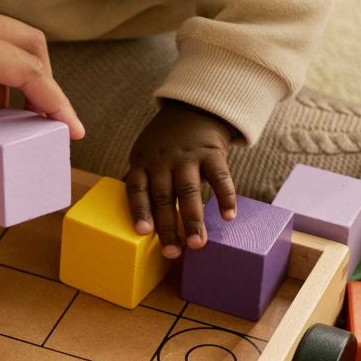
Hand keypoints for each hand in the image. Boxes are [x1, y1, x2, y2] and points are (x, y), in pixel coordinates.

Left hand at [125, 101, 236, 258]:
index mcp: (143, 163)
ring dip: (193, 219)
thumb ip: (141, 181)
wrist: (194, 108)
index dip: (139, 210)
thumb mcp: (144, 154)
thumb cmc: (164, 141)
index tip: (143, 232)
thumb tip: (132, 215)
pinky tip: (228, 216)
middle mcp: (163, 161)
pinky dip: (225, 197)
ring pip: (189, 191)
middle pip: (163, 197)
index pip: (138, 189)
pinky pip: (220, 177)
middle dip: (168, 226)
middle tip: (172, 253)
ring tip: (198, 244)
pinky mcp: (212, 153)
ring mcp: (188, 157)